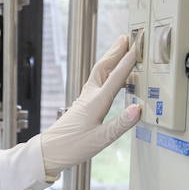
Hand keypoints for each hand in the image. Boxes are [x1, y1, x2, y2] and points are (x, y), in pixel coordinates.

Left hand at [37, 35, 142, 177]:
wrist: (49, 152)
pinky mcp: (82, 104)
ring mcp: (85, 99)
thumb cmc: (72, 147)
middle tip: (127, 37)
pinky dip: (108, 75)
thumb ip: (121, 124)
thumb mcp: (101, 139)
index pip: (116, 77)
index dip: (128, 61)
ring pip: (99, 73)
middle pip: (104, 67)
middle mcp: (89, 96)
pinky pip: (97, 82)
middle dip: (116, 51)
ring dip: (111, 60)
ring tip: (122, 51)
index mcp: (96, 102)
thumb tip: (138, 108)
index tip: (139, 46)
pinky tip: (114, 79)